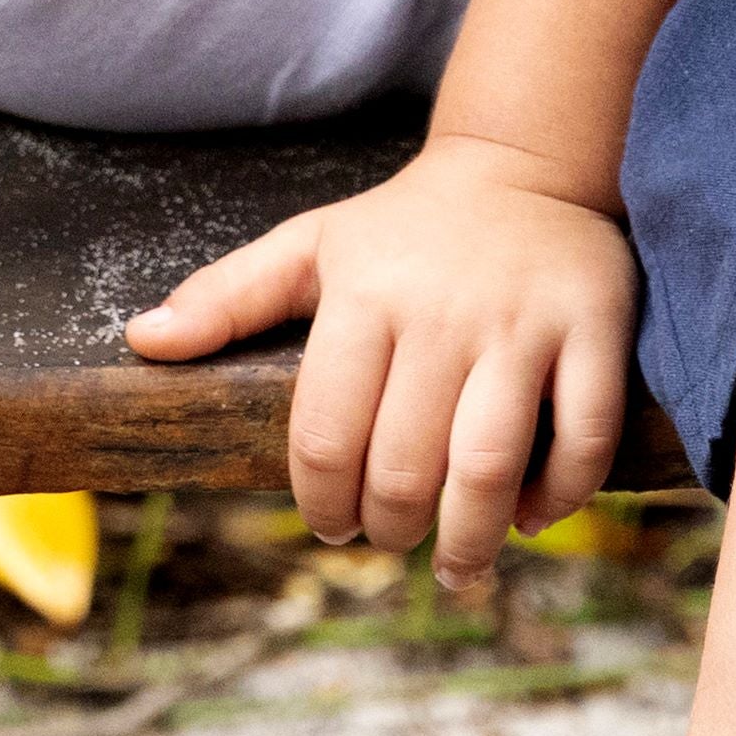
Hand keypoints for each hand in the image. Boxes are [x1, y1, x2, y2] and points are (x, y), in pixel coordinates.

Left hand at [122, 135, 635, 600]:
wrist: (524, 167)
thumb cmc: (403, 228)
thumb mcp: (311, 245)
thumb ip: (227, 296)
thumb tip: (141, 341)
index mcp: (363, 294)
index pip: (325, 432)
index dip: (320, 499)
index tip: (331, 524)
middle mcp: (440, 311)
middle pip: (404, 463)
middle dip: (389, 528)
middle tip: (389, 540)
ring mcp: (521, 323)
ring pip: (490, 462)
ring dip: (470, 538)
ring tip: (457, 568)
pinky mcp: (593, 329)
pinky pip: (582, 435)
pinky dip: (560, 494)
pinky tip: (531, 518)